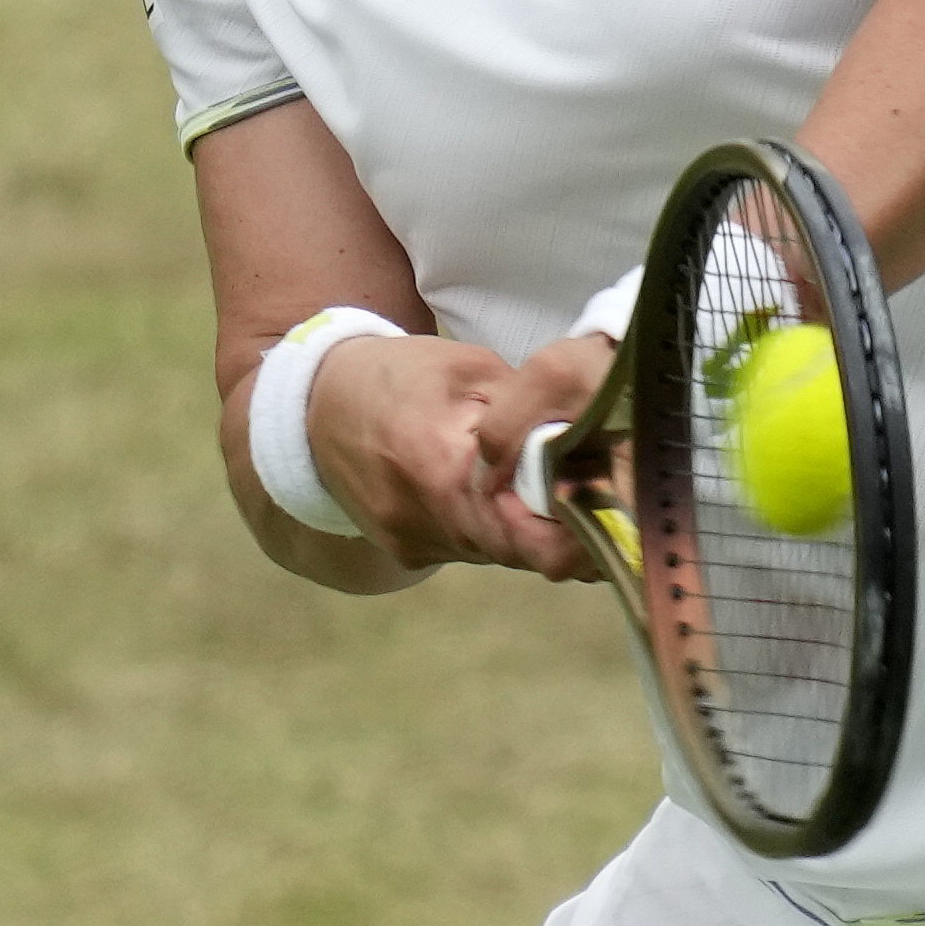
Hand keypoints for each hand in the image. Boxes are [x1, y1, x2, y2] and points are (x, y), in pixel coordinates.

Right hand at [310, 323, 604, 582]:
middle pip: (521, 549)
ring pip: (498, 552)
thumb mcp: (472, 373)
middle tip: (591, 495)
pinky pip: (469, 548)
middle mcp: (425, 519)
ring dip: (525, 526)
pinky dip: (490, 526)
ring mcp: (412, 541)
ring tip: (538, 485)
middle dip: (559, 528)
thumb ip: (528, 418)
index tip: (611, 514)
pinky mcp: (406, 550)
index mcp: (442, 468)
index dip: (579, 532)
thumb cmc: (400, 376)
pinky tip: (489, 492)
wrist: (313, 403)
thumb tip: (585, 448)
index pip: (530, 535)